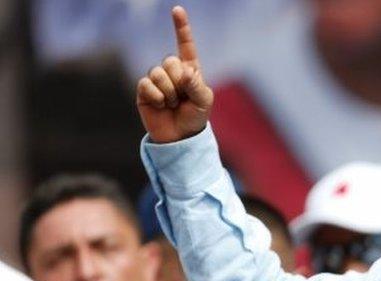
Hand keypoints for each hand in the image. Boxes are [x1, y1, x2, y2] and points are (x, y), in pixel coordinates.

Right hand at [136, 6, 213, 142]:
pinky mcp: (144, 90)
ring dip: (168, 92)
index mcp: (190, 70)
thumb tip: (184, 72)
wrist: (180, 137)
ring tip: (172, 104)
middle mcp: (172, 71)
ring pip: (158, 73)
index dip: (181, 28)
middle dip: (178, 82)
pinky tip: (160, 105)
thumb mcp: (204, 101)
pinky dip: (157, 97)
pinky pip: (147, 84)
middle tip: (182, 98)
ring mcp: (157, 79)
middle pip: (170, 61)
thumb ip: (197, 85)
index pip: (186, 45)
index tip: (177, 10)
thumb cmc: (195, 117)